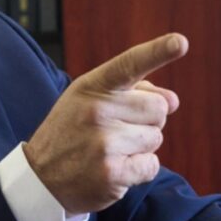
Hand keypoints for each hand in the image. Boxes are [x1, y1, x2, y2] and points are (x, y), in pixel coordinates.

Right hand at [24, 33, 187, 214]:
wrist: (40, 178)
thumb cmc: (73, 132)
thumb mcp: (90, 100)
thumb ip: (132, 92)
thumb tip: (173, 100)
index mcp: (91, 86)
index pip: (129, 64)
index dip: (158, 52)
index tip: (180, 42)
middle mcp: (97, 110)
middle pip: (158, 108)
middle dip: (147, 120)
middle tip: (116, 130)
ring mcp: (104, 143)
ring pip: (156, 137)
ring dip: (141, 146)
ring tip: (110, 150)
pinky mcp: (112, 173)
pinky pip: (152, 165)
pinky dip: (139, 169)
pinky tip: (114, 169)